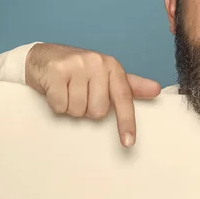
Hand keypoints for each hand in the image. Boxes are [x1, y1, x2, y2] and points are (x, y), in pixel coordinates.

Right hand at [25, 43, 160, 146]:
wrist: (43, 56)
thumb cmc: (78, 69)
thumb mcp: (106, 75)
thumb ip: (130, 85)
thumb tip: (156, 90)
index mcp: (112, 66)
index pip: (124, 98)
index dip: (126, 122)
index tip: (129, 142)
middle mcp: (98, 63)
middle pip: (98, 111)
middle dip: (87, 109)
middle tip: (79, 94)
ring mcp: (77, 66)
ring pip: (78, 110)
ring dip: (70, 107)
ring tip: (67, 91)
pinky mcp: (57, 71)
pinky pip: (60, 105)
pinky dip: (56, 104)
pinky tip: (55, 90)